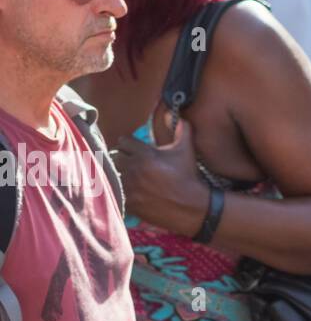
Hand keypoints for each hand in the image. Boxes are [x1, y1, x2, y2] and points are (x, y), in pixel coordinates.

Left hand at [113, 103, 208, 236]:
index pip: (123, 142)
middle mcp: (133, 168)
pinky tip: (125, 190)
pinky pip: (113, 191)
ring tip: (124, 176)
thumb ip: (182, 129)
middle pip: (113, 157)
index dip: (128, 144)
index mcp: (145, 154)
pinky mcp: (127, 201)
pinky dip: (117, 190)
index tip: (132, 148)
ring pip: (111, 174)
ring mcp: (128, 186)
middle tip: (127, 162)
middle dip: (120, 158)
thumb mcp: (187, 149)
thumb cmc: (187, 175)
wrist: (189, 205)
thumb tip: (177, 115)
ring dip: (116, 174)